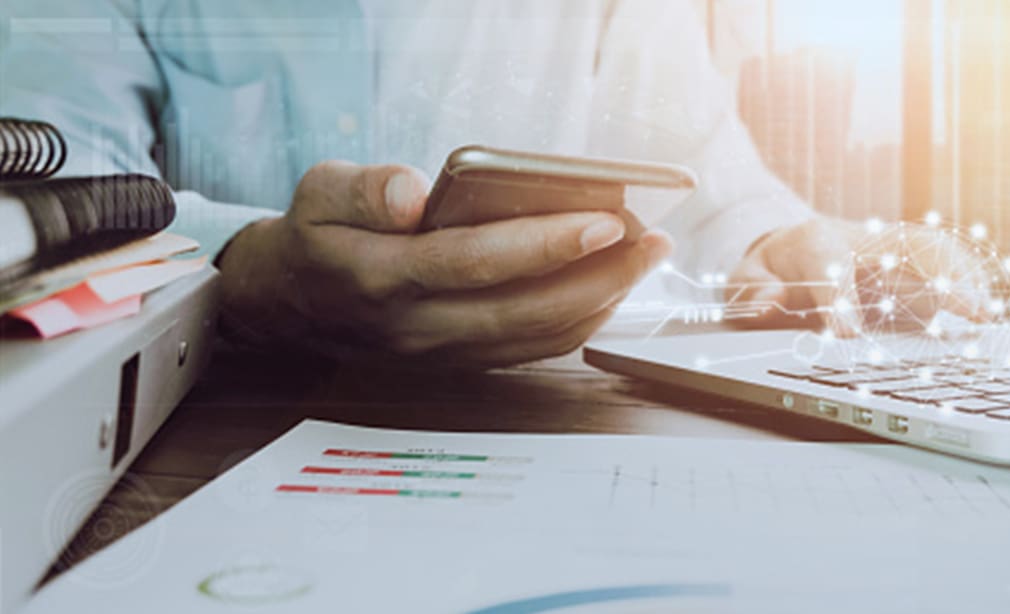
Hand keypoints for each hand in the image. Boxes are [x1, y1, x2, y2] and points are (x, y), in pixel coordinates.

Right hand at [217, 160, 672, 366]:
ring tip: (645, 257)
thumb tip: (414, 194)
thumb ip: (363, 189)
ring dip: (600, 301)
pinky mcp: (459, 363)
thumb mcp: (318, 192)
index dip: (543, 245)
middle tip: (654, 240)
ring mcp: (441, 353)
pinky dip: (579, 322)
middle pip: (523, 310)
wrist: (291, 305)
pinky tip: (609, 287)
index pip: (474, 263)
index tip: (606, 220)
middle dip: (599, 277)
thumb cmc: (316, 235)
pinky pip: (531, 351)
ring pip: (535, 338)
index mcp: (381, 276)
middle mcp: (416, 326)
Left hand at [725, 215, 991, 335]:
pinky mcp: (908, 260)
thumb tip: (770, 303)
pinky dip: (968, 281)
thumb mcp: (746, 279)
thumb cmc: (773, 270)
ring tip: (986, 315)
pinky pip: (945, 261)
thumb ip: (752, 291)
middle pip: (904, 244)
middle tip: (965, 311)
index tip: (848, 334)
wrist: (793, 245)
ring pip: (933, 250)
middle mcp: (860, 238)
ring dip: (964, 277)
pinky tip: (984, 311)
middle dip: (935, 274)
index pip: (831, 268)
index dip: (840, 301)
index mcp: (814, 242)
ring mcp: (889, 247)